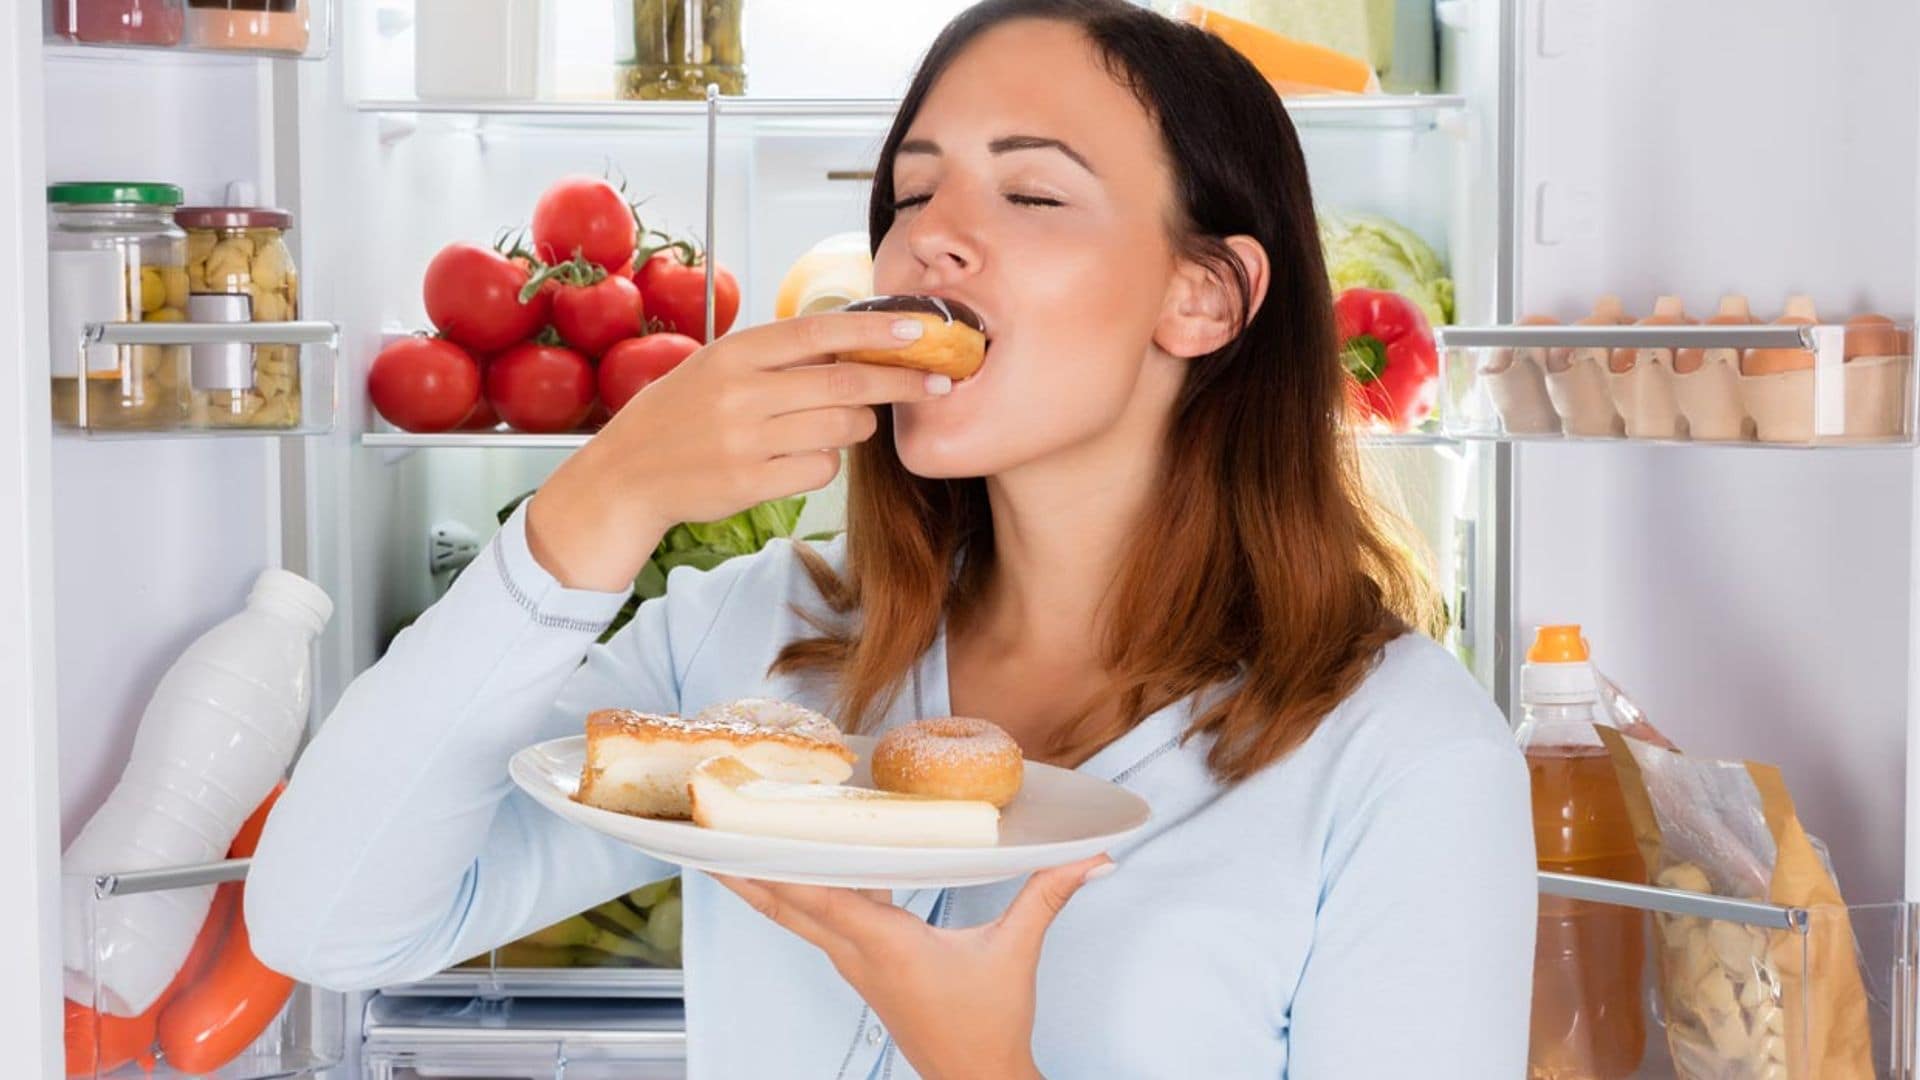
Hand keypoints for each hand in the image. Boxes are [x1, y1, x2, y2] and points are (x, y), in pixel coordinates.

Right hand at [526, 311, 949, 590]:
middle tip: (939, 380)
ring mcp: (746, 439)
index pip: (820, 332)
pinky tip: (799, 457)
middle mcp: (741, 392)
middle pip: (846, 383)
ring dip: (858, 426)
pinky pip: (820, 468)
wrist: (626, 475)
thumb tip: (856, 340)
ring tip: (839, 423)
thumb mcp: (718, 366)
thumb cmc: (682, 414)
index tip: (921, 329)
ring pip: (841, 429)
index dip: (876, 331)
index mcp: (735, 353)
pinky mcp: (751, 482)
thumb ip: (778, 355)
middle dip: (902, 381)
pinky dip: (825, 462)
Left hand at [713, 856, 1114, 1079]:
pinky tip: (808, 869)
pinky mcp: (865, 971)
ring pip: (797, 916)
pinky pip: (821, 924)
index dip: (775, 862)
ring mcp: (857, 965)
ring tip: (736, 847)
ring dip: (766, 882)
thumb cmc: (988, 1027)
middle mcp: (859, 954)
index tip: (740, 834)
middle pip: (787, 905)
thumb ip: (1047, 894)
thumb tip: (1090, 856)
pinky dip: (804, 894)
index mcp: (885, 944)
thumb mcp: (1016, 953)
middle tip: (704, 837)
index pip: (818, 894)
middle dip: (744, 872)